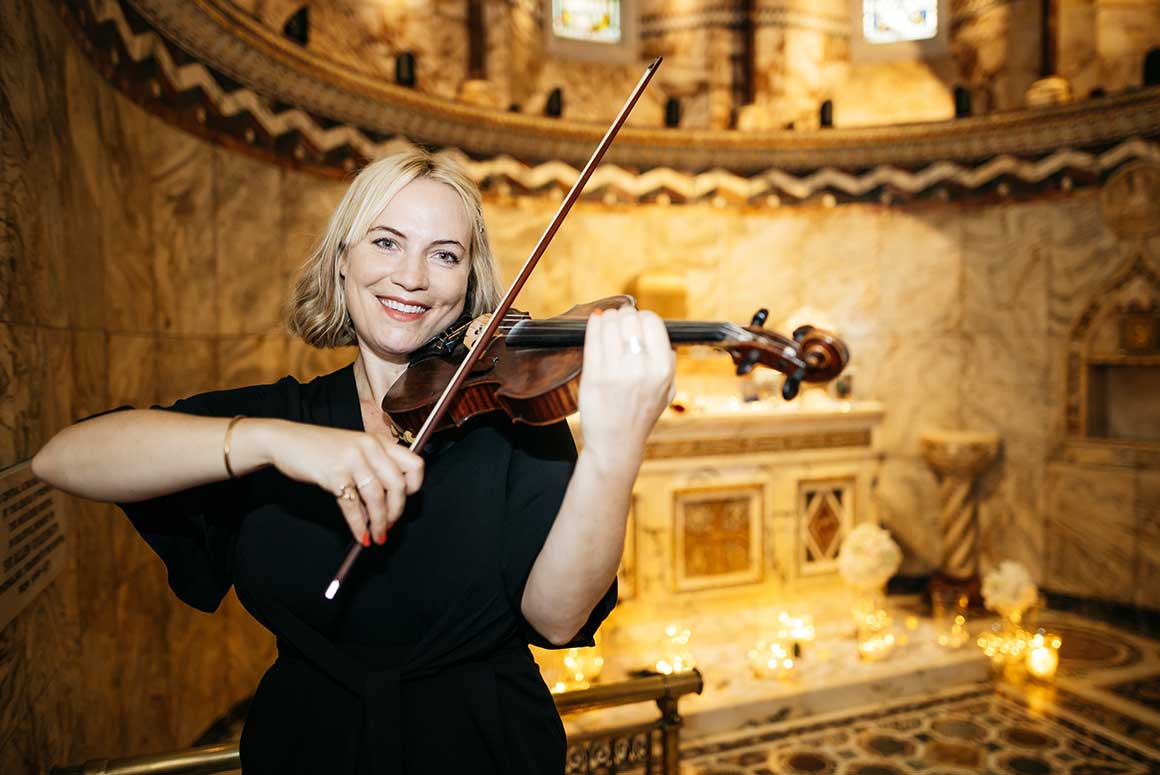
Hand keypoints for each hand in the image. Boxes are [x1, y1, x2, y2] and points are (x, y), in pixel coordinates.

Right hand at [261, 421, 423, 544]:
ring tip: (377, 536)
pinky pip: (352, 506)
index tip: (405, 500)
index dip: (414, 487)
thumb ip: (373, 469)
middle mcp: (369, 447)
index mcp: (379, 441)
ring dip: (379, 522)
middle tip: (390, 524)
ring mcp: (352, 459)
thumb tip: (387, 506)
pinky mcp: (334, 474)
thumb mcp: (354, 450)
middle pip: (398, 484)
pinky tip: (360, 536)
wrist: (285, 441)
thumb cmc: (321, 449)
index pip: (415, 464)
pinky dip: (358, 526)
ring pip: (377, 497)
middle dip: (397, 510)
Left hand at [577, 306, 674, 471]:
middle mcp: (641, 369)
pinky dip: (593, 325)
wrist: (617, 443)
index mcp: (662, 370)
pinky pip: (592, 338)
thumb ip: (669, 361)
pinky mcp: (593, 376)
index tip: (637, 320)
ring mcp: (615, 372)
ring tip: (607, 322)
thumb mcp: (667, 390)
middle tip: (619, 318)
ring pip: (610, 325)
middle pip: (630, 319)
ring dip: (608, 318)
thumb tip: (660, 333)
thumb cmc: (641, 414)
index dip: (643, 316)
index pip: (653, 322)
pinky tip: (596, 322)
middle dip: (624, 314)